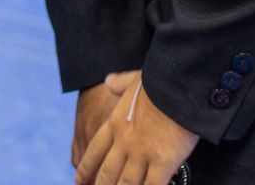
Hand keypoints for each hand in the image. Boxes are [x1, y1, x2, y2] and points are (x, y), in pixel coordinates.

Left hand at [76, 77, 197, 184]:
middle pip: (108, 172)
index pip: (95, 150)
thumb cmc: (158, 82)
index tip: (79, 180)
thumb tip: (108, 81)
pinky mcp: (163, 162)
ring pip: (127, 183)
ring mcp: (142, 154)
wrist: (176, 86)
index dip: (86, 168)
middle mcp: (124, 142)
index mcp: (115, 124)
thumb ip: (118, 83)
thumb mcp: (132, 80)